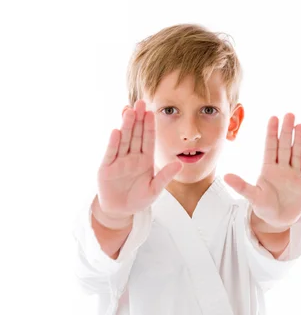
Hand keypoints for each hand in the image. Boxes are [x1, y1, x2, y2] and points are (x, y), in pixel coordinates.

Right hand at [96, 100, 183, 217]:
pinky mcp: (106, 168)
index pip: (148, 140)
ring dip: (126, 126)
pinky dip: (113, 143)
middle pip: (135, 135)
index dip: (149, 126)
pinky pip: (111, 153)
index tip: (152, 112)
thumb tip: (180, 164)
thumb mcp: (155, 189)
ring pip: (123, 140)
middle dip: (137, 119)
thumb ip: (165, 176)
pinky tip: (116, 131)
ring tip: (128, 111)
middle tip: (140, 103)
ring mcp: (119, 160)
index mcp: (145, 159)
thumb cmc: (139, 199)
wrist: (121, 211)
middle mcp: (132, 156)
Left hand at [224, 113, 300, 230]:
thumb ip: (241, 186)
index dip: (272, 133)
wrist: (278, 221)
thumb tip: (225, 176)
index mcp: (269, 168)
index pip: (270, 147)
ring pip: (297, 154)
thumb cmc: (264, 207)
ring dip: (299, 141)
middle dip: (287, 131)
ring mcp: (295, 175)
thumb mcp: (252, 196)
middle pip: (285, 146)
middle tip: (289, 115)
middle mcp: (283, 168)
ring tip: (300, 125)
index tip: (273, 117)